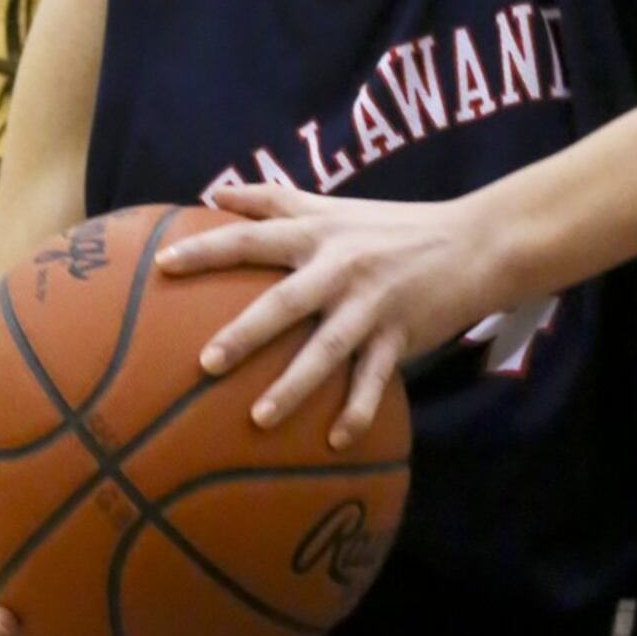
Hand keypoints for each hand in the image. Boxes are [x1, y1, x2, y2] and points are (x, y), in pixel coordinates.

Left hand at [156, 186, 502, 444]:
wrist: (473, 242)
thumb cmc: (392, 225)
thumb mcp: (332, 206)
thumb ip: (273, 200)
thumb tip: (214, 193)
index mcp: (317, 235)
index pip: (252, 237)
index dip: (207, 249)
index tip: (163, 265)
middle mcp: (340, 268)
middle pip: (284, 302)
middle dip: (245, 333)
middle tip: (204, 364)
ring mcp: (371, 305)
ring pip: (327, 350)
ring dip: (293, 386)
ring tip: (259, 420)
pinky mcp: (401, 335)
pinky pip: (374, 380)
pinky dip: (357, 411)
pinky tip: (335, 442)